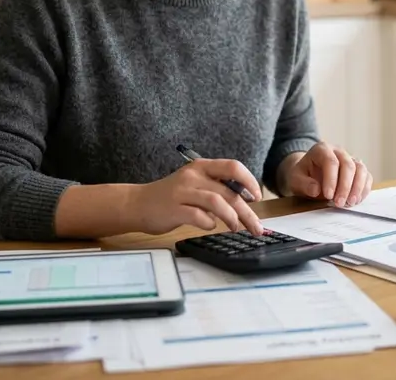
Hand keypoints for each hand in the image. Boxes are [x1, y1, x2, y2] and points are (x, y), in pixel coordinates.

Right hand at [133, 159, 263, 235]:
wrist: (137, 204)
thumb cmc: (171, 197)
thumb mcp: (194, 184)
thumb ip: (216, 188)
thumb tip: (245, 202)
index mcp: (201, 167)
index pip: (233, 167)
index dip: (249, 181)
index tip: (258, 197)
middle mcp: (193, 176)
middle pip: (229, 191)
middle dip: (247, 211)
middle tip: (257, 227)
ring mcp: (182, 192)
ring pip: (217, 202)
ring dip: (232, 217)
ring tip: (236, 228)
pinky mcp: (174, 209)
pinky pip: (199, 217)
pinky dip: (209, 224)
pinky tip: (210, 226)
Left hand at [284, 142, 372, 207]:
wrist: (308, 174)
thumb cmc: (302, 176)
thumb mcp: (295, 179)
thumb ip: (303, 184)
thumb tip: (316, 189)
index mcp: (322, 149)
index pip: (331, 162)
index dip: (331, 179)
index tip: (328, 195)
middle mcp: (339, 152)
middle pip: (348, 165)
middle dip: (345, 186)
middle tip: (339, 203)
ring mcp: (350, 159)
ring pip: (361, 169)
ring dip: (358, 188)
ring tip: (350, 203)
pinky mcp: (358, 169)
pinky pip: (366, 177)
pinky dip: (364, 189)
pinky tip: (356, 200)